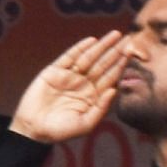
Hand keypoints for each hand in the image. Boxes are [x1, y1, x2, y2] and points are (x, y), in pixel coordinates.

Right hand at [6, 35, 128, 144]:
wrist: (34, 128)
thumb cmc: (62, 131)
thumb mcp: (86, 123)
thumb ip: (101, 108)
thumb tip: (115, 89)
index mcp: (93, 96)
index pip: (111, 77)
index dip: (121, 65)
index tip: (132, 54)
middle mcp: (83, 84)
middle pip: (103, 64)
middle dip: (115, 52)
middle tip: (128, 39)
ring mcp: (69, 76)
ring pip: (89, 57)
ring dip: (102, 46)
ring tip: (115, 35)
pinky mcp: (54, 71)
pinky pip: (70, 56)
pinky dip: (80, 48)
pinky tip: (92, 41)